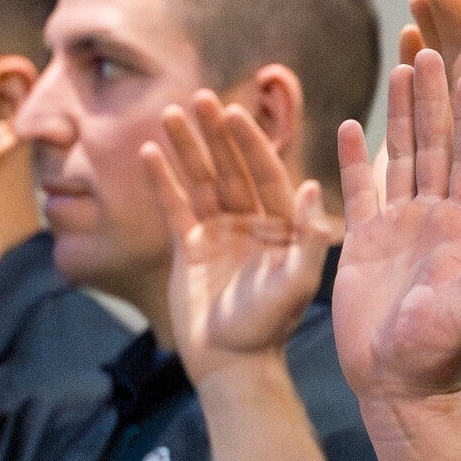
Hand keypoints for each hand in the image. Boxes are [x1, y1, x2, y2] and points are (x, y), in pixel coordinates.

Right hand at [143, 93, 337, 384]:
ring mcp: (220, 231)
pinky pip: (174, 206)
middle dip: (216, 134)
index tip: (234, 112)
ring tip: (170, 113)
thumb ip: (306, 237)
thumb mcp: (298, 282)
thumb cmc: (271, 325)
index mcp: (284, 223)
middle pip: (232, 167)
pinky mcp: (188, 247)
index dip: (250, 143)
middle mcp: (253, 220)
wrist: (232, 362)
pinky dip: (162, 180)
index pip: (267, 172)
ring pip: (201, 180)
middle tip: (200, 97)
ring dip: (186, 147)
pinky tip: (149, 152)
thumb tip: (311, 187)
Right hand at [333, 53, 460, 410]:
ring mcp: (397, 227)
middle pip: (433, 144)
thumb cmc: (440, 350)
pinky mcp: (362, 244)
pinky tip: (350, 125)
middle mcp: (433, 217)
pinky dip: (355, 160)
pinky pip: (359, 192)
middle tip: (434, 47)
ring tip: (400, 68)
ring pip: (399, 158)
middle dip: (435, 97)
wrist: (400, 385)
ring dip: (400, 114)